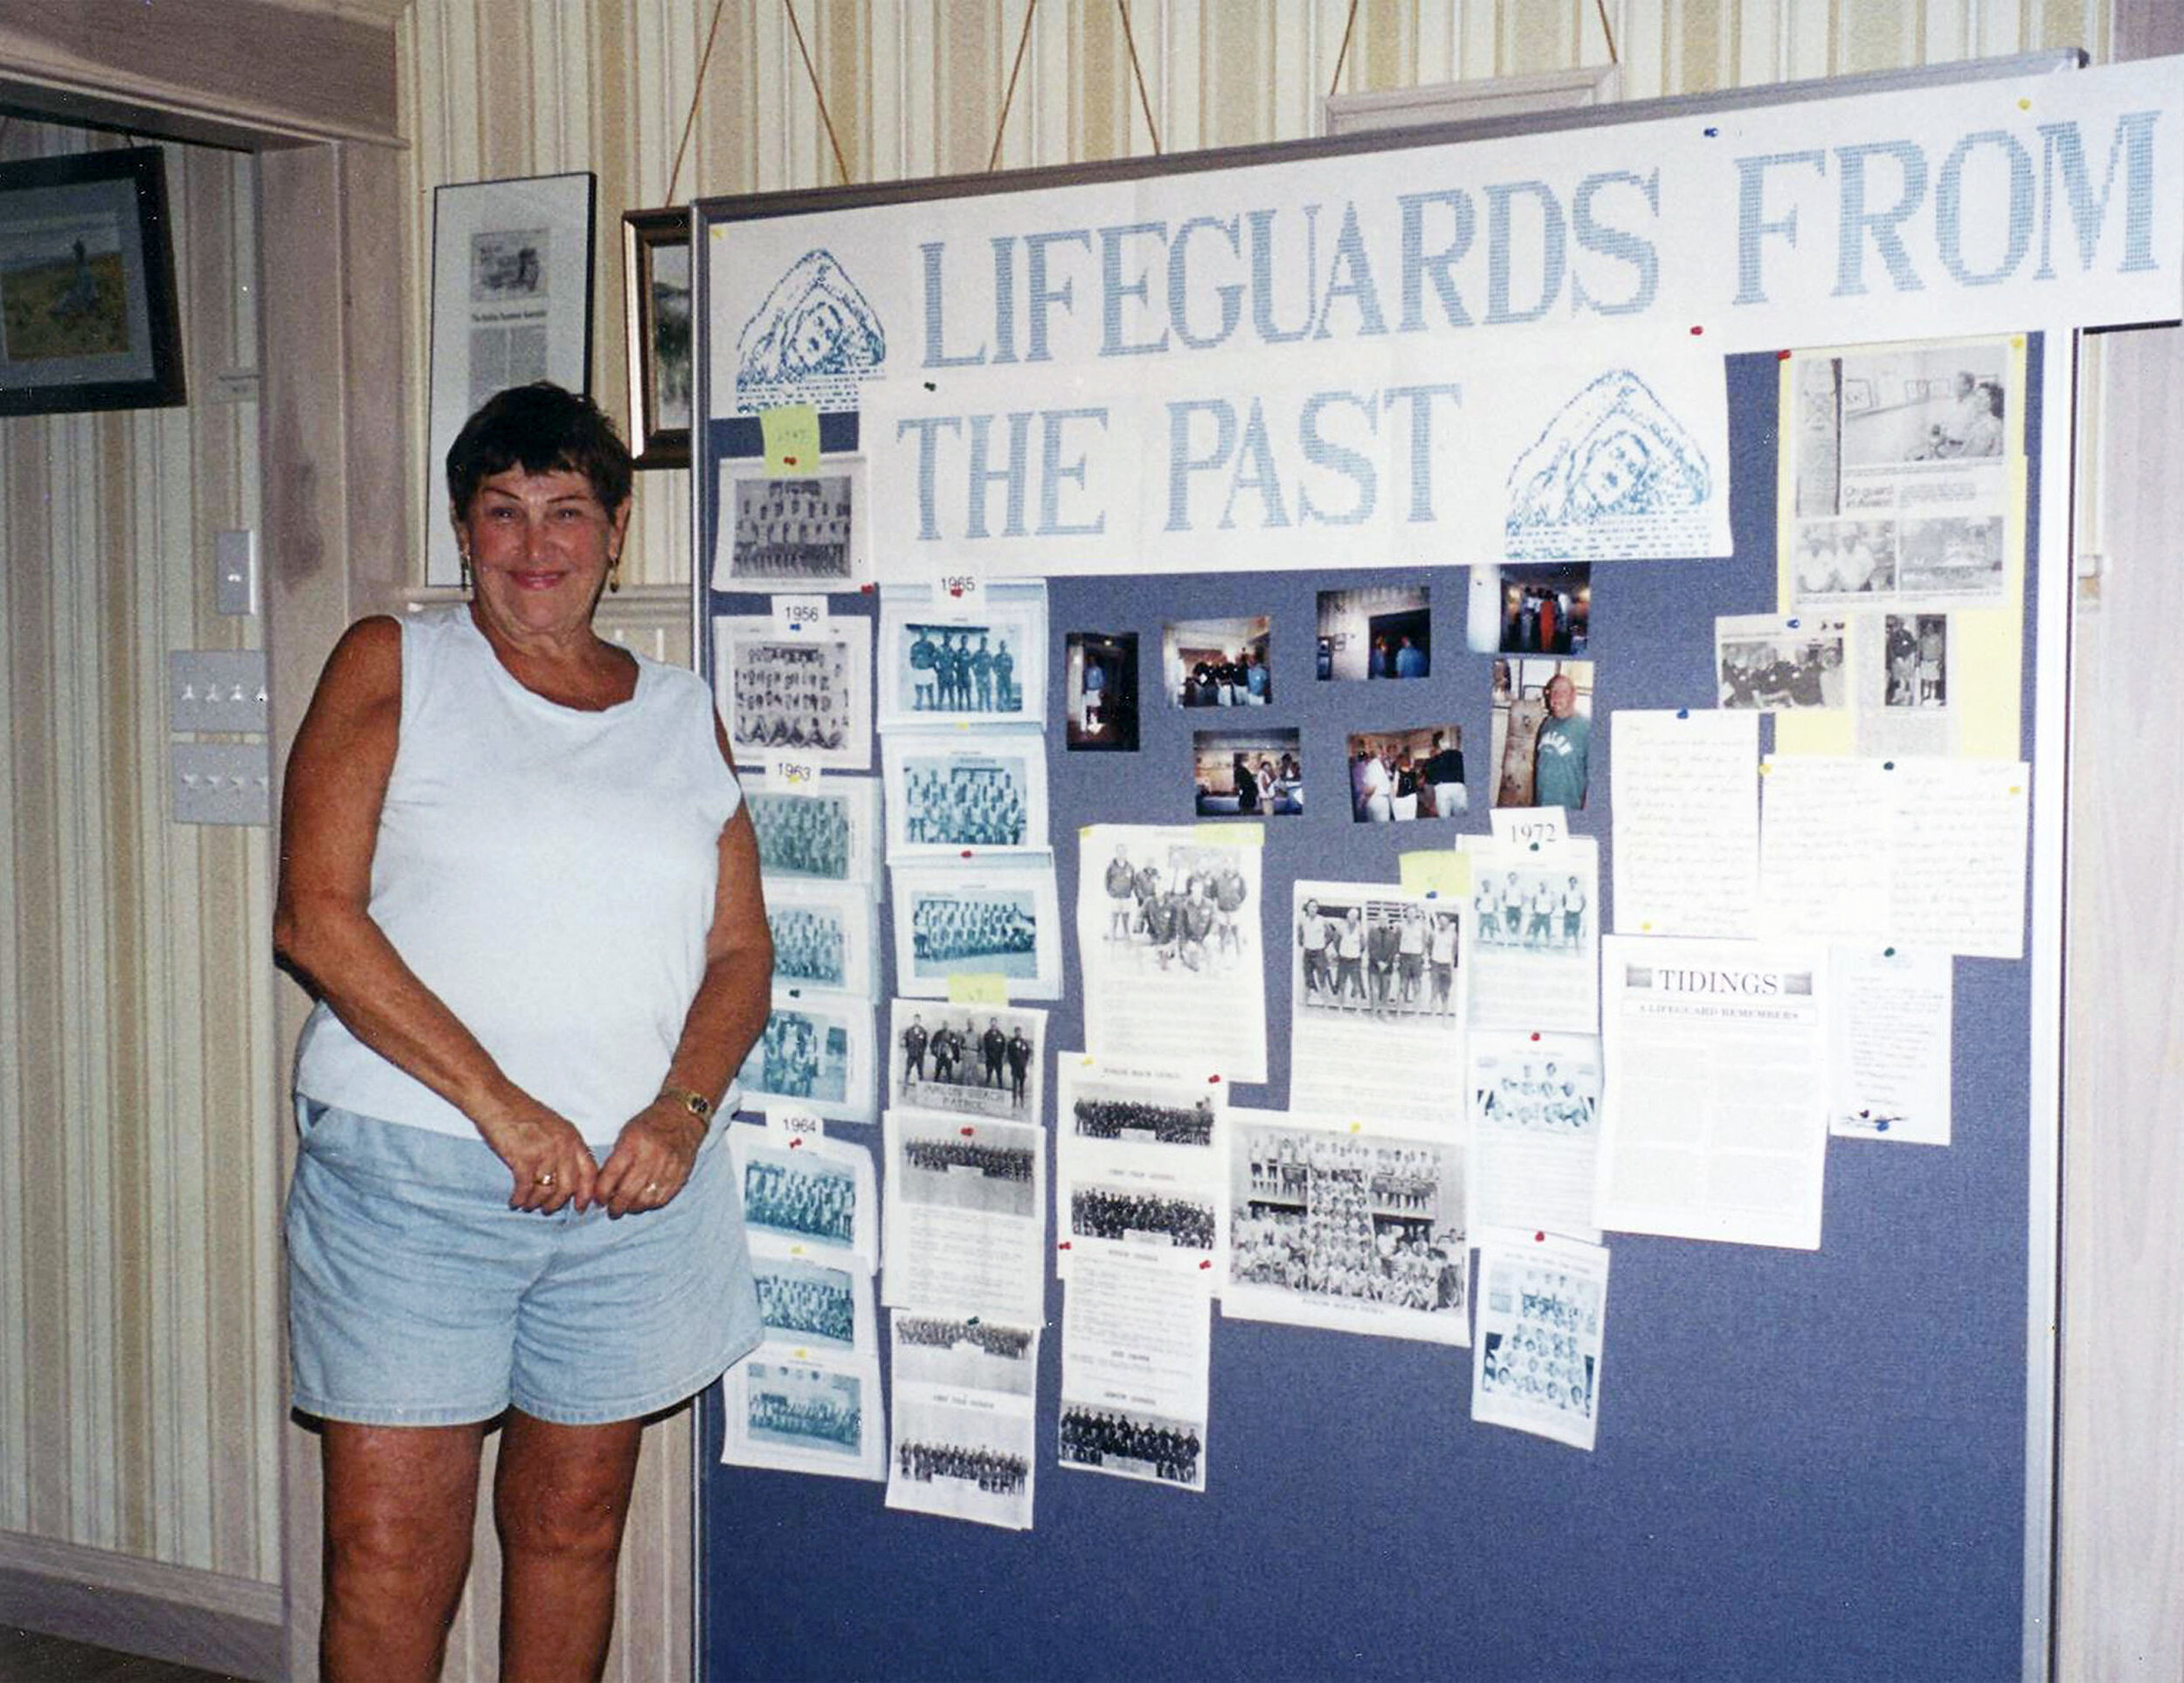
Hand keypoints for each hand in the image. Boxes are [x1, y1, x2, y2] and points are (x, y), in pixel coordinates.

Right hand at [474, 1095, 599, 1214]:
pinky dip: (520, 1199)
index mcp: (573, 1137)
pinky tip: (514, 1201)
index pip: (590, 1172)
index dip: (587, 1193)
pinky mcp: (523, 1159)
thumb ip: (564, 1148)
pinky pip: (525, 1189)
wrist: (496, 1100)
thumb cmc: (521, 1113)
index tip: (581, 1207)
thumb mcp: (554, 1126)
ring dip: (536, 1203)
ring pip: (546, 1191)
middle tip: (547, 1210)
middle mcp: (563, 1146)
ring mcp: (544, 1152)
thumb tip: (568, 1177)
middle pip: (569, 1187)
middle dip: (558, 1203)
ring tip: (529, 1205)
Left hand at [594, 1101, 706, 1218]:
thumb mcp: (626, 1133)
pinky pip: (662, 1198)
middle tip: (611, 1210)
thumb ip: (615, 1160)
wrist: (683, 1117)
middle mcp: (651, 1155)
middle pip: (628, 1192)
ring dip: (632, 1208)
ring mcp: (668, 1166)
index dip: (601, 1193)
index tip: (598, 1200)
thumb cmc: (650, 1125)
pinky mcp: (680, 1175)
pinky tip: (643, 1203)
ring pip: (645, 1199)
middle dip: (616, 1206)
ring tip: (626, 1208)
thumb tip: (603, 1188)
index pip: (612, 1175)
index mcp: (634, 1142)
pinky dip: (650, 1205)